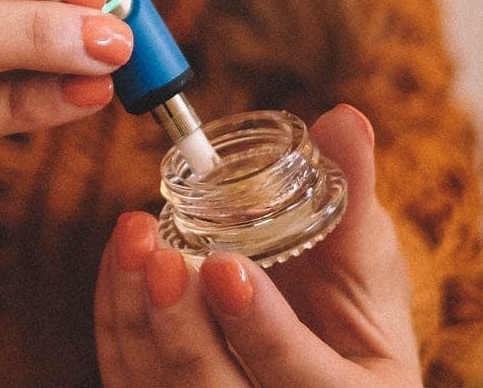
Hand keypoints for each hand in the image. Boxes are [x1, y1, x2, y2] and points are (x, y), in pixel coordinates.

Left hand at [95, 105, 422, 386]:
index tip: (224, 264)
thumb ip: (350, 199)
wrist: (313, 361)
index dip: (261, 329)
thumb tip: (343, 119)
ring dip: (134, 314)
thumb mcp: (366, 267)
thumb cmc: (349, 316)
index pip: (299, 379)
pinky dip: (116, 317)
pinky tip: (124, 257)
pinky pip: (126, 374)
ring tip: (133, 238)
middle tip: (161, 256)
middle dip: (182, 329)